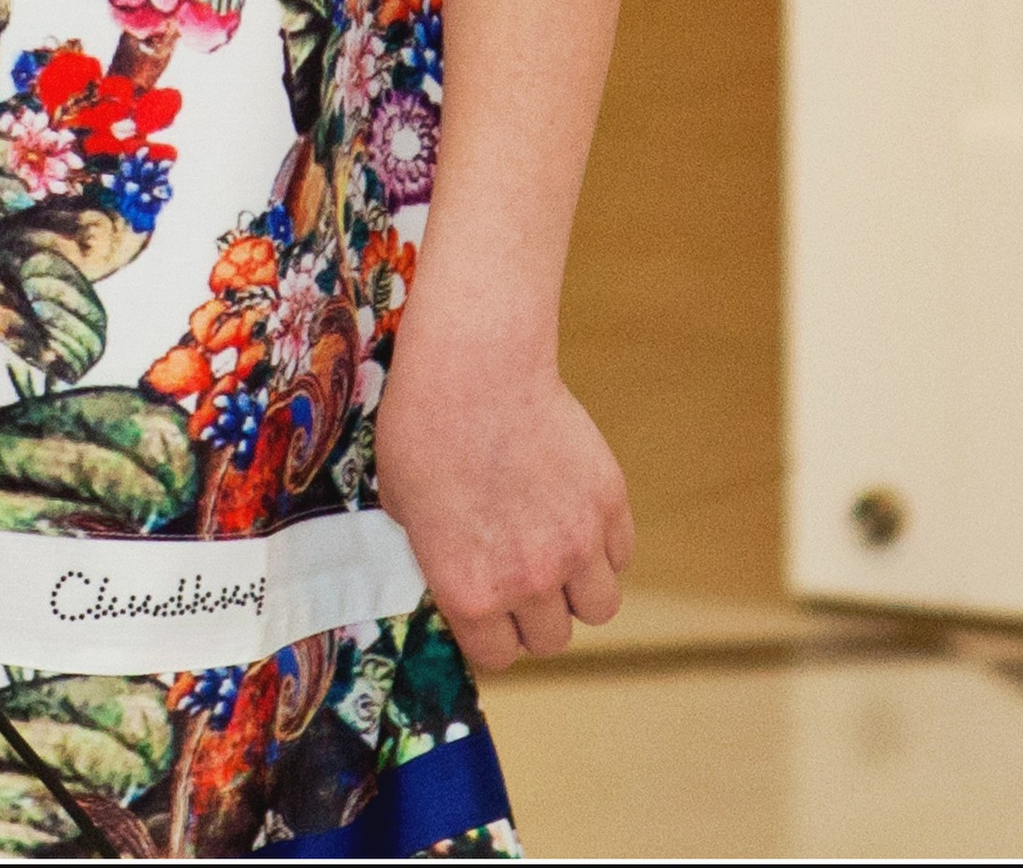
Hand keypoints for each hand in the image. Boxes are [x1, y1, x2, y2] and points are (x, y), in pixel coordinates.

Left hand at [372, 320, 632, 672]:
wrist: (474, 367)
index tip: (487, 608)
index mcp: (470, 592)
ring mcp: (576, 544)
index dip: (490, 633)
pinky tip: (576, 515)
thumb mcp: (402, 504)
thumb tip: (447, 563)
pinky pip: (620, 554)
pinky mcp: (608, 504)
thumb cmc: (422, 426)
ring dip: (578, 589)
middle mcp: (527, 581)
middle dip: (534, 615)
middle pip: (551, 639)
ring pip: (598, 607)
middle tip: (519, 575)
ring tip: (556, 553)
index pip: (498, 655)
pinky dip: (604, 547)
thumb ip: (433, 552)